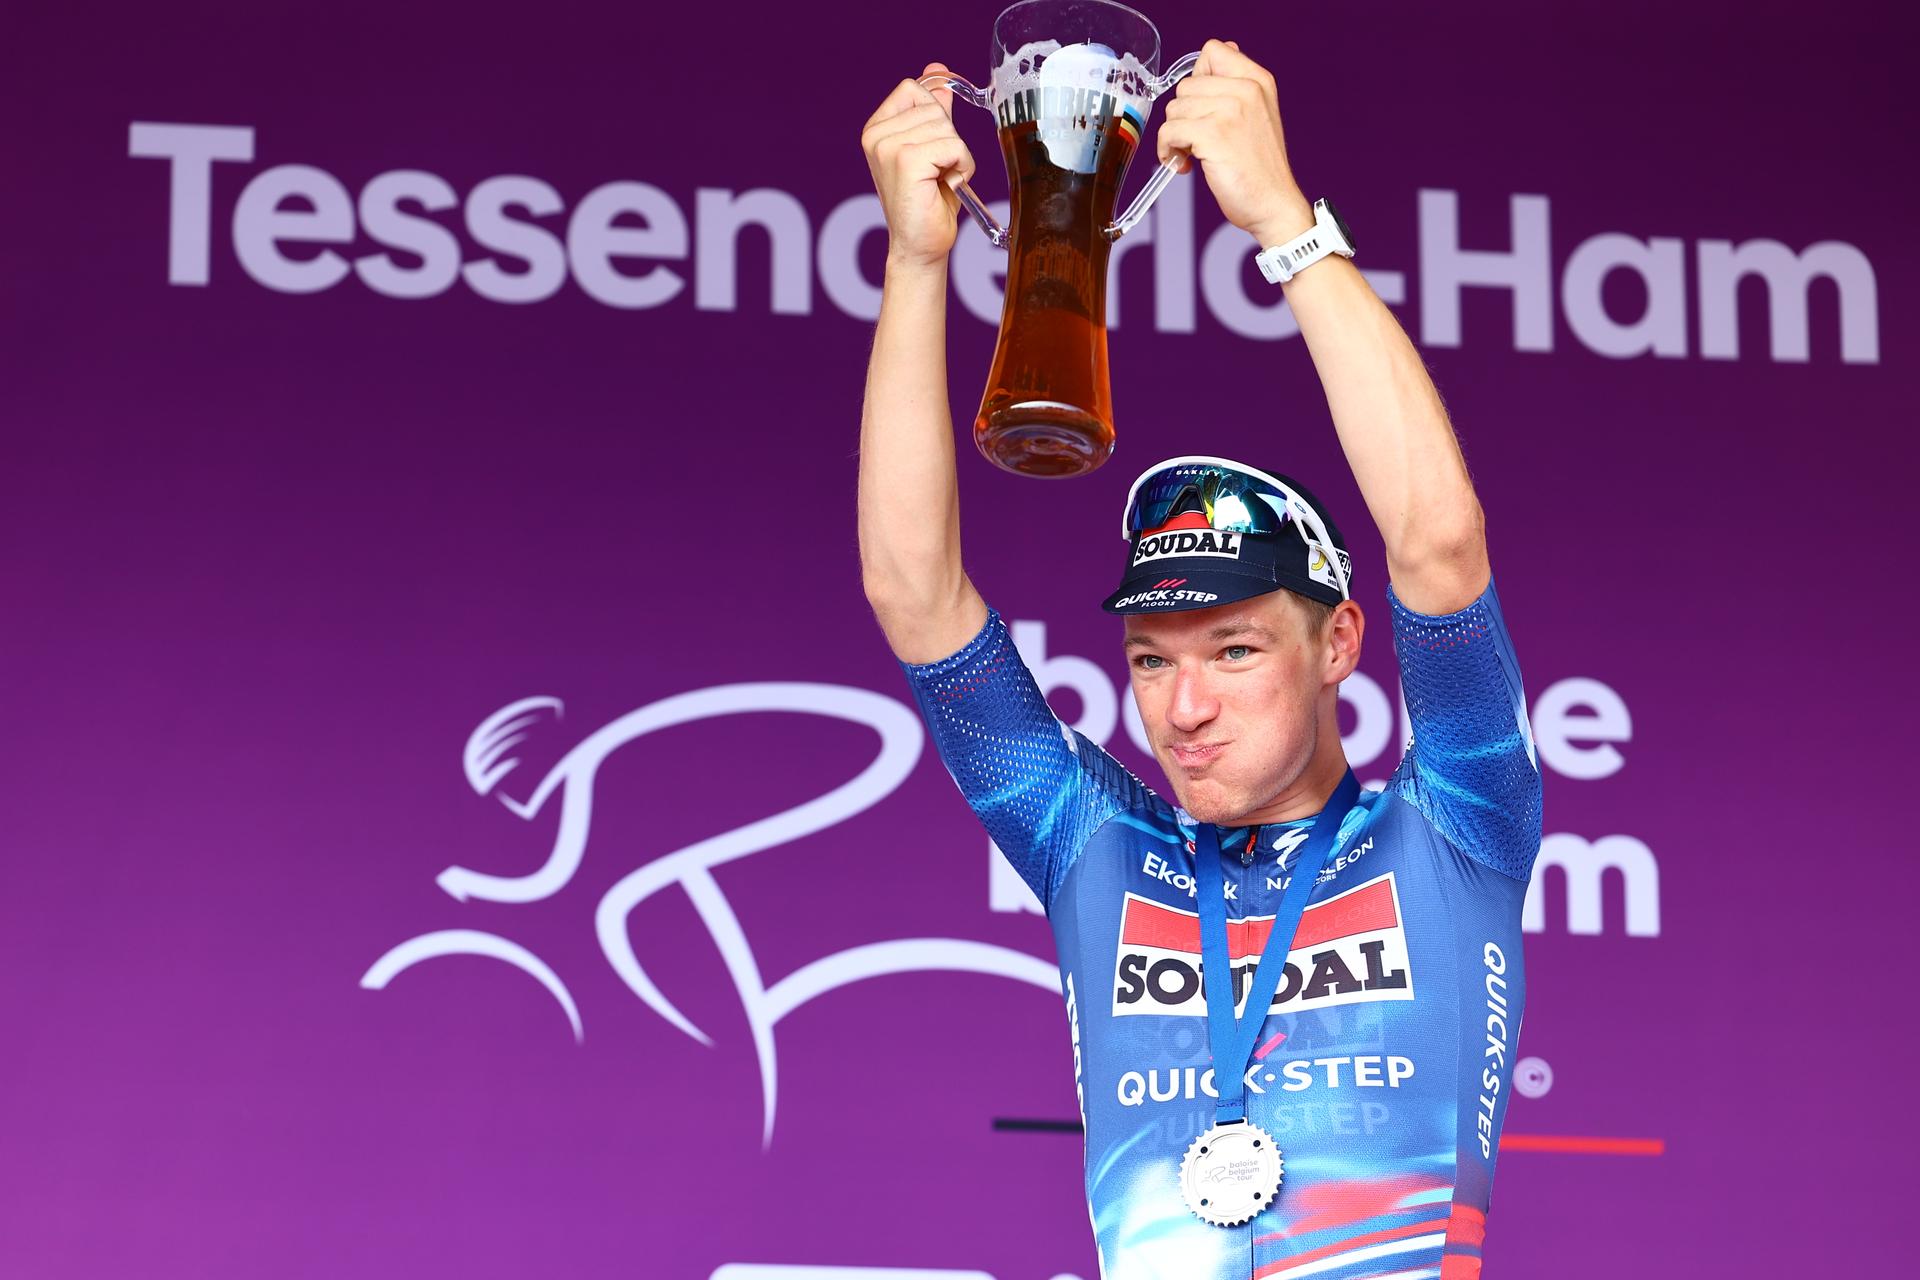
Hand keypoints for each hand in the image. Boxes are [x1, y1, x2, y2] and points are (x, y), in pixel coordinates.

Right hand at [861, 65, 977, 270]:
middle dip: (949, 140)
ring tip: (940, 181)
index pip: (914, 89)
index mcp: (876, 128)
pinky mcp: (906, 161)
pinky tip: (945, 186)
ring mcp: (888, 147)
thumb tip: (937, 72)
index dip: (935, 114)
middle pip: (934, 108)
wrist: (921, 246)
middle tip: (937, 173)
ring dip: (956, 156)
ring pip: (947, 128)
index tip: (932, 148)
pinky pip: (953, 145)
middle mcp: (876, 135)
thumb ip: (933, 110)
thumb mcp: (933, 147)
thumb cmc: (927, 202)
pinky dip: (960, 166)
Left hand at [1157, 40, 1313, 245]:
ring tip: (1194, 154)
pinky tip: (1187, 165)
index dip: (1198, 78)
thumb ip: (1238, 83)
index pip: (1212, 51)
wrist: (1274, 204)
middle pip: (1186, 85)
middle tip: (1197, 139)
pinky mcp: (1212, 134)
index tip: (1203, 106)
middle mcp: (1246, 90)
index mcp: (1258, 80)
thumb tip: (1222, 50)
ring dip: (1175, 136)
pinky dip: (1169, 152)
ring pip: (1174, 109)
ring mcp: (1229, 111)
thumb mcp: (1259, 113)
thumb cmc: (1261, 168)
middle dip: (1184, 115)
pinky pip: (1169, 132)